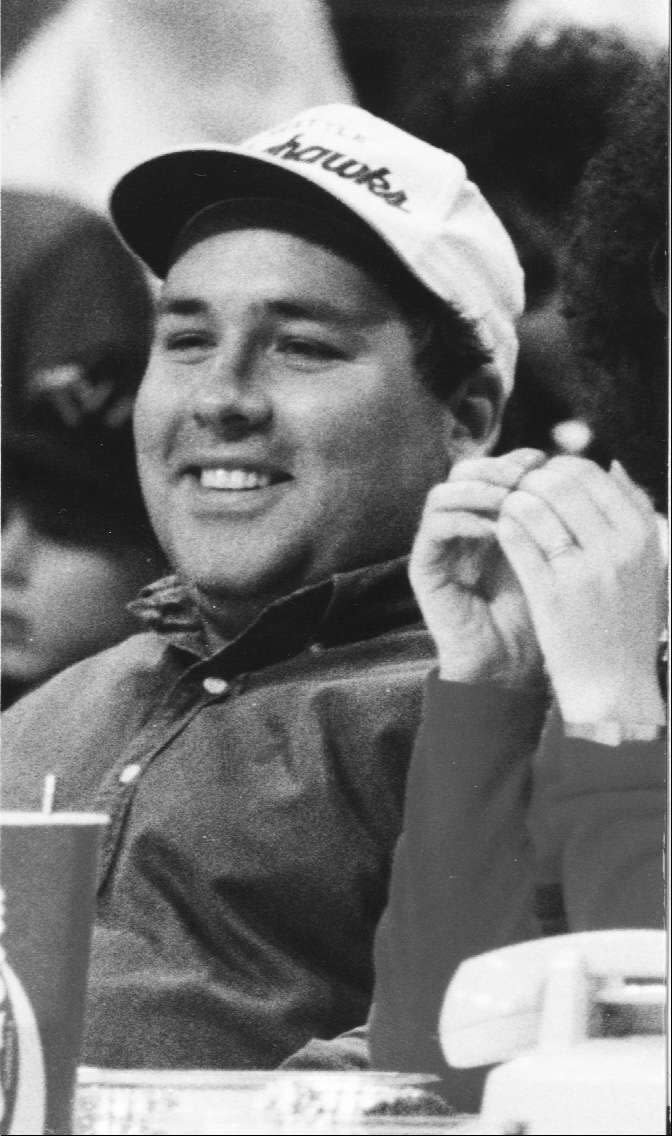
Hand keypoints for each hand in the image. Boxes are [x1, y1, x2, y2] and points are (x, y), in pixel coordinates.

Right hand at [410, 449, 546, 685]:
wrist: (510, 662)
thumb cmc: (536, 610)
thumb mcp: (549, 552)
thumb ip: (549, 511)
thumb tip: (567, 464)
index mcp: (487, 517)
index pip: (490, 468)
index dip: (512, 459)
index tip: (542, 461)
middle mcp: (459, 525)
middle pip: (462, 472)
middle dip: (494, 469)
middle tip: (524, 477)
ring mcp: (439, 545)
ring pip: (442, 493)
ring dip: (478, 491)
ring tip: (510, 501)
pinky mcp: (424, 566)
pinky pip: (434, 527)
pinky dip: (463, 519)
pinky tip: (493, 529)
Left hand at [498, 457, 665, 726]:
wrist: (614, 685)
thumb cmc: (627, 622)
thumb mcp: (648, 564)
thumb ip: (637, 512)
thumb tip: (614, 464)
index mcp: (641, 536)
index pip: (592, 473)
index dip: (560, 467)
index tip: (546, 478)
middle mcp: (616, 549)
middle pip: (561, 483)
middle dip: (532, 480)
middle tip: (519, 490)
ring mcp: (582, 571)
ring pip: (534, 506)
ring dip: (515, 501)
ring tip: (509, 510)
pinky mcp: (550, 594)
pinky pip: (517, 539)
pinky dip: (505, 527)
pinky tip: (503, 532)